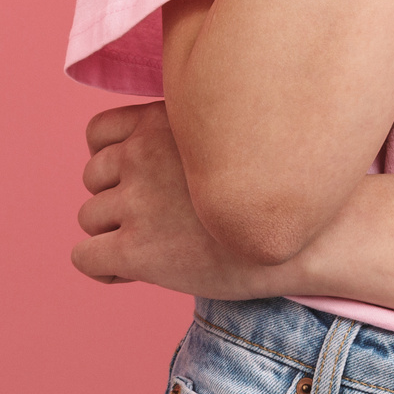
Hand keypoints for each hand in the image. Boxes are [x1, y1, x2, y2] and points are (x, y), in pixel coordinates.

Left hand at [72, 101, 297, 298]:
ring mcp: (137, 202)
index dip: (113, 161)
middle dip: (116, 200)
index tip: (140, 182)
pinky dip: (103, 268)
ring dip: (113, 234)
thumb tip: (155, 164)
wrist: (310, 237)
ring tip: (155, 248)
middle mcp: (142, 154)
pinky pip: (84, 258)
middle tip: (157, 222)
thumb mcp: (229, 138)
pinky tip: (135, 273)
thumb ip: (185, 140)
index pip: (98, 134)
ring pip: (88, 218)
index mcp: (162, 120)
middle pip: (92, 178)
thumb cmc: (277, 192)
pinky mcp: (136, 250)